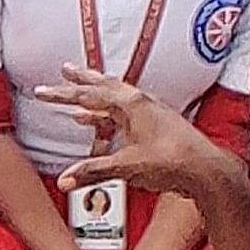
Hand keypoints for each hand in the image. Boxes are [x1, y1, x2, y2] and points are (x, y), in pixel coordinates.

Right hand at [42, 67, 244, 208]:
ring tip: (80, 96)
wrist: (205, 171)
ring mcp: (151, 113)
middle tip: (66, 70)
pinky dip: (108, 115)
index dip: (62, 94)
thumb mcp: (126, 167)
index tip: (43, 91)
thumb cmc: (174, 162)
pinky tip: (101, 123)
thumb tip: (66, 179)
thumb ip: (93, 171)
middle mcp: (142, 103)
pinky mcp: (157, 125)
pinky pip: (125, 114)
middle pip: (104, 86)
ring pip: (116, 98)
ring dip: (96, 95)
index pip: (88, 96)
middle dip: (82, 80)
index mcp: (131, 105)